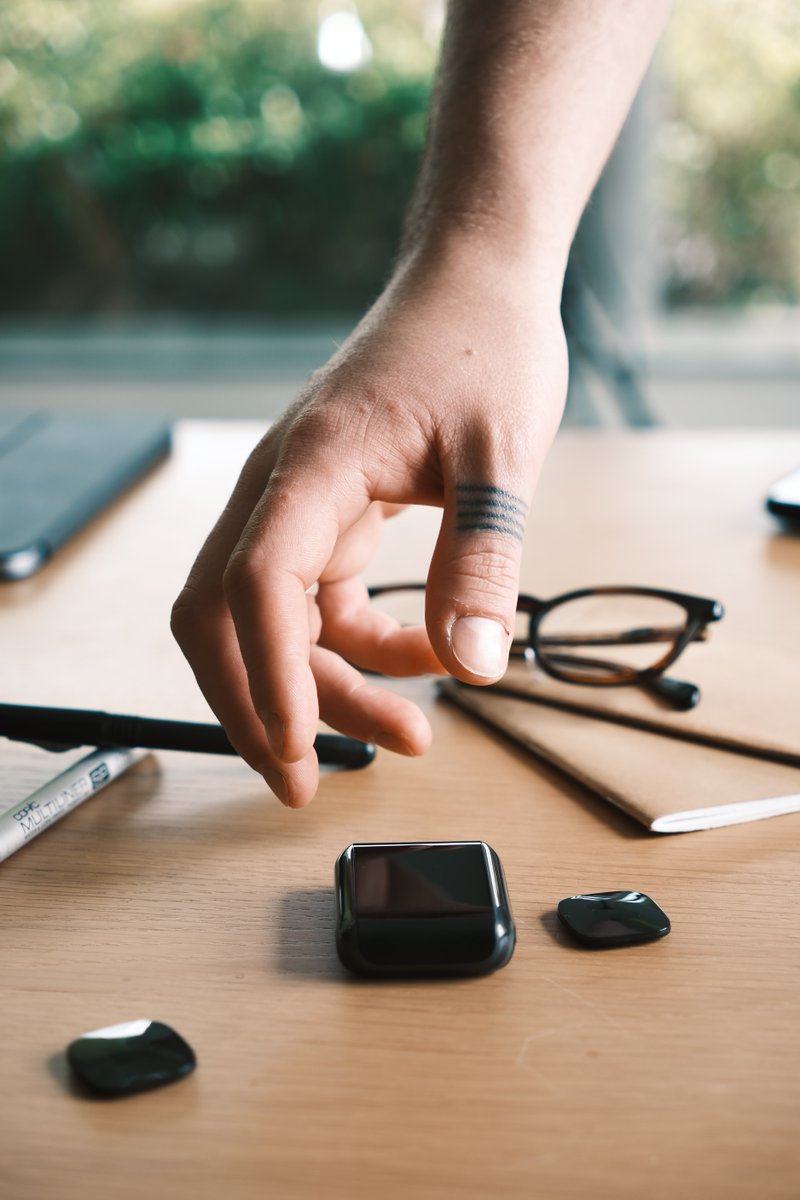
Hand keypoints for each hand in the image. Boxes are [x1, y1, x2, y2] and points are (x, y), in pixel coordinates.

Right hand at [171, 246, 567, 805]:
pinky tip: (425, 662)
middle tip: (304, 783)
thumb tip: (475, 666)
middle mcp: (285, 488)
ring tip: (408, 735)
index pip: (256, 583)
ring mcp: (299, 502)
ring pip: (268, 620)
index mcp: (315, 464)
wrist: (473, 286)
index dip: (267, 674)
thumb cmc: (483, 344)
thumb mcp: (504, 456)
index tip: (296, 748)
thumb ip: (484, 559)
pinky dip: (358, 649)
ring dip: (321, 688)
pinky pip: (317, 603)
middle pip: (221, 614)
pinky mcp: (327, 514)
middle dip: (254, 704)